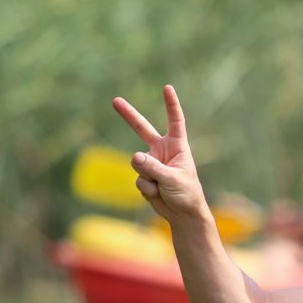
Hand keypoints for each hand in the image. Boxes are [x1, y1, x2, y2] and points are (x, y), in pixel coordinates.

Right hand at [111, 85, 210, 224]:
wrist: (183, 214)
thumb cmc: (187, 193)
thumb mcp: (173, 179)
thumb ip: (154, 168)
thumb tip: (134, 156)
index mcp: (177, 146)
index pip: (175, 121)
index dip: (171, 105)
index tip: (167, 88)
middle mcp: (162, 151)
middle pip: (142, 129)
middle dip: (128, 115)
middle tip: (115, 100)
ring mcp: (151, 163)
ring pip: (139, 164)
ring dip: (149, 178)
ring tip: (163, 187)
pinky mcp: (144, 176)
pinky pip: (138, 180)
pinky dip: (147, 189)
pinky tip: (157, 194)